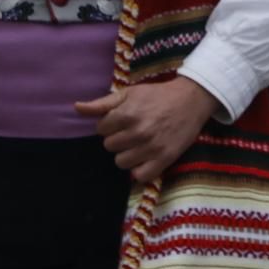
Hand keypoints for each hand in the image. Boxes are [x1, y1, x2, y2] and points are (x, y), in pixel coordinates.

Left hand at [76, 77, 221, 182]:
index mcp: (127, 114)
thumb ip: (102, 103)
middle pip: (109, 146)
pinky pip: (140, 175)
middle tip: (133, 130)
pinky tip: (146, 158)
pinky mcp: (165, 159)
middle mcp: (138, 132)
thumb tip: (76, 108)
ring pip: (121, 162)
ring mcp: (152, 147)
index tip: (124, 120)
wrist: (192, 99)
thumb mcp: (129, 93)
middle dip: (118, 138)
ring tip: (139, 144)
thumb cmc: (158, 95)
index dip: (110, 124)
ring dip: (128, 154)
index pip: (101, 130)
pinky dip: (140, 169)